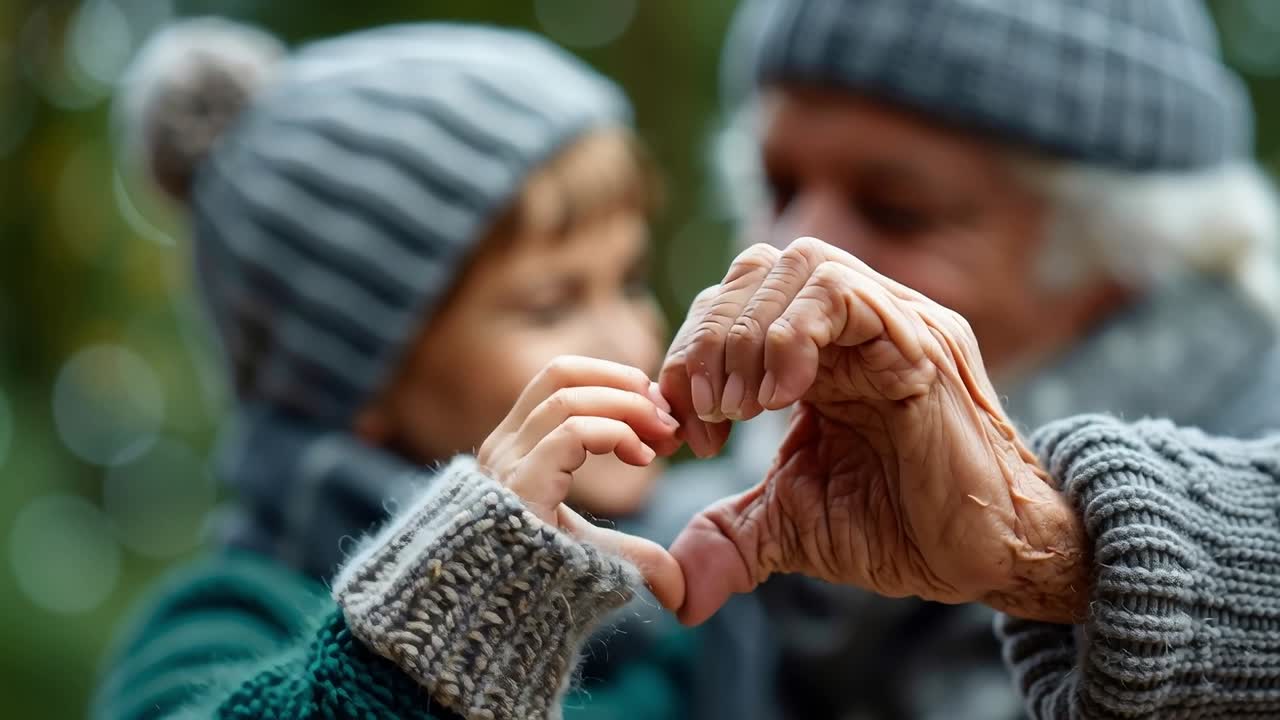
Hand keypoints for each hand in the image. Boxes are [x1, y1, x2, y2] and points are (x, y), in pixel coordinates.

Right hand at [478, 356, 685, 609]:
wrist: (496, 630)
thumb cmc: (539, 592)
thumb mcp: (594, 558)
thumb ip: (633, 556)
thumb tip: (680, 590)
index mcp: (515, 448)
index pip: (560, 378)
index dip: (616, 381)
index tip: (659, 414)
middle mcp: (504, 448)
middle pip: (562, 373)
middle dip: (625, 384)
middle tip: (667, 417)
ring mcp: (507, 464)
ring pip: (569, 396)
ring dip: (628, 407)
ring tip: (662, 438)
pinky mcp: (520, 485)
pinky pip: (571, 433)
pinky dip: (615, 434)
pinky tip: (641, 458)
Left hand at [661, 238, 1087, 625]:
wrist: (984, 556)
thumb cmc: (899, 529)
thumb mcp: (788, 527)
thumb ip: (727, 538)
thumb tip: (672, 594)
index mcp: (817, 352)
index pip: (731, 301)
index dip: (688, 356)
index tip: (686, 434)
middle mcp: (854, 324)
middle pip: (754, 270)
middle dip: (707, 340)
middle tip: (710, 416)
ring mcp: (891, 323)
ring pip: (796, 265)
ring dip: (746, 335)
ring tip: (742, 408)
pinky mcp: (922, 343)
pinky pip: (842, 294)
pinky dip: (790, 335)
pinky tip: (779, 398)